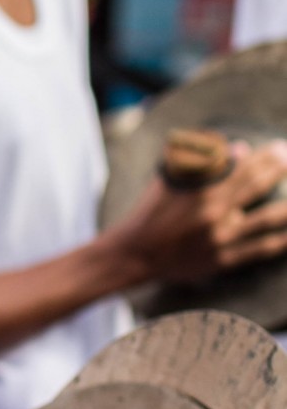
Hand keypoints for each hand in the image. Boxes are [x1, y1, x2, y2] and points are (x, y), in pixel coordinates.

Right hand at [107, 140, 286, 284]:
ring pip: (266, 220)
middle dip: (279, 171)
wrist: (136, 254)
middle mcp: (215, 215)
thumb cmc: (151, 214)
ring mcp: (221, 239)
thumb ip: (199, 164)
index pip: (243, 169)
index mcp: (202, 194)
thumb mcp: (167, 183)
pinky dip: (279, 242)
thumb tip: (236, 149)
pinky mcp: (222, 260)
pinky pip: (258, 250)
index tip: (280, 148)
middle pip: (257, 188)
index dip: (265, 157)